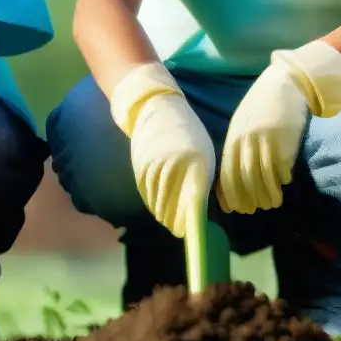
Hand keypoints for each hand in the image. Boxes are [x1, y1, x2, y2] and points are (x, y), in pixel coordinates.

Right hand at [109, 63, 212, 238]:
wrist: (157, 109)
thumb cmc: (189, 135)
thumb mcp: (202, 156)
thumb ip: (199, 183)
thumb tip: (196, 214)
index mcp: (195, 162)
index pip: (191, 202)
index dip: (189, 222)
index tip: (188, 231)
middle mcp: (173, 166)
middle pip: (170, 208)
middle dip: (175, 221)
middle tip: (180, 227)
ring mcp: (154, 168)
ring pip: (157, 205)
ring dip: (164, 215)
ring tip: (172, 219)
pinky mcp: (139, 169)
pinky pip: (147, 196)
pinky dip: (154, 204)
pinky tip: (160, 206)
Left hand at [217, 64, 307, 214]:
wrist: (286, 82)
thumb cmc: (263, 105)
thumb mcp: (243, 123)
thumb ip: (238, 146)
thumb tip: (232, 178)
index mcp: (234, 137)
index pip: (227, 174)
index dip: (230, 195)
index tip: (235, 209)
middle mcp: (247, 140)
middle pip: (245, 179)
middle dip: (249, 199)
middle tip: (254, 210)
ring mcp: (266, 140)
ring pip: (263, 178)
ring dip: (268, 195)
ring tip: (273, 202)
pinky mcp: (285, 140)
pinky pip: (282, 168)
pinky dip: (283, 180)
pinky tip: (285, 182)